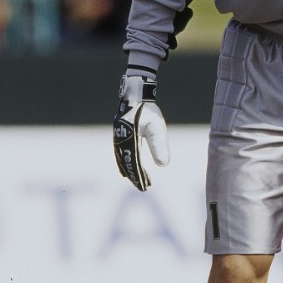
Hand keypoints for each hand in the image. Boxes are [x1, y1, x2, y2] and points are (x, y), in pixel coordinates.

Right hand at [113, 74, 169, 190]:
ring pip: (123, 159)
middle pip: (127, 164)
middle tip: (144, 187)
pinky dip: (125, 162)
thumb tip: (163, 165)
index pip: (135, 164)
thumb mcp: (156, 128)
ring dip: (131, 170)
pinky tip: (129, 166)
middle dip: (135, 176)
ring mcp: (119, 139)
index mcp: (129, 141)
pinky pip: (121, 153)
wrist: (135, 95)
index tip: (145, 187)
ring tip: (140, 180)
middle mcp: (121, 142)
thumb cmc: (147, 110)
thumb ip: (159, 146)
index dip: (139, 177)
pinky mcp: (120, 135)